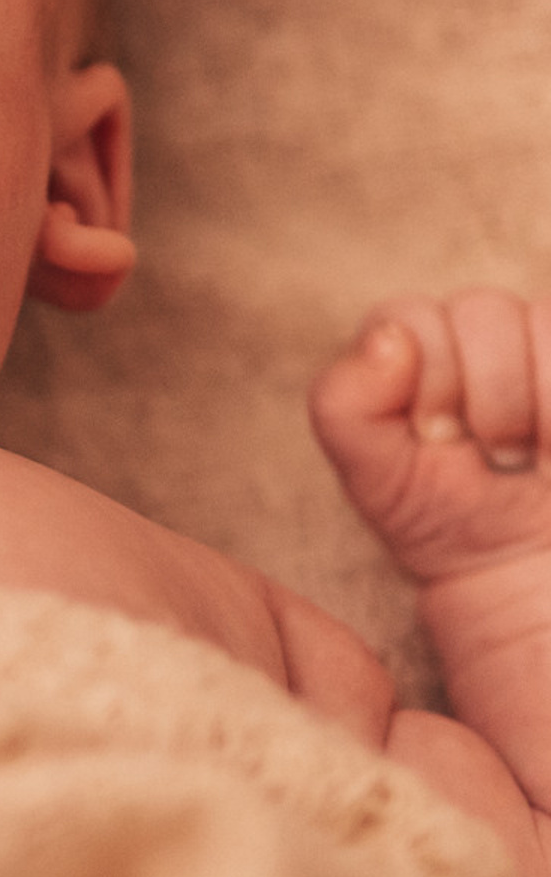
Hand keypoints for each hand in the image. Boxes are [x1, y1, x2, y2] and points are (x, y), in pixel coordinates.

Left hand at [310, 291, 550, 586]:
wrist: (525, 568)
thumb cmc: (444, 516)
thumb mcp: (373, 474)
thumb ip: (346, 404)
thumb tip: (389, 338)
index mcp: (414, 345)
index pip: (411, 314)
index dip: (428, 378)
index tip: (436, 436)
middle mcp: (481, 332)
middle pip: (482, 308)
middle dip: (487, 394)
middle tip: (490, 451)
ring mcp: (542, 346)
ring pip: (544, 323)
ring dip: (536, 406)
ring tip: (532, 455)